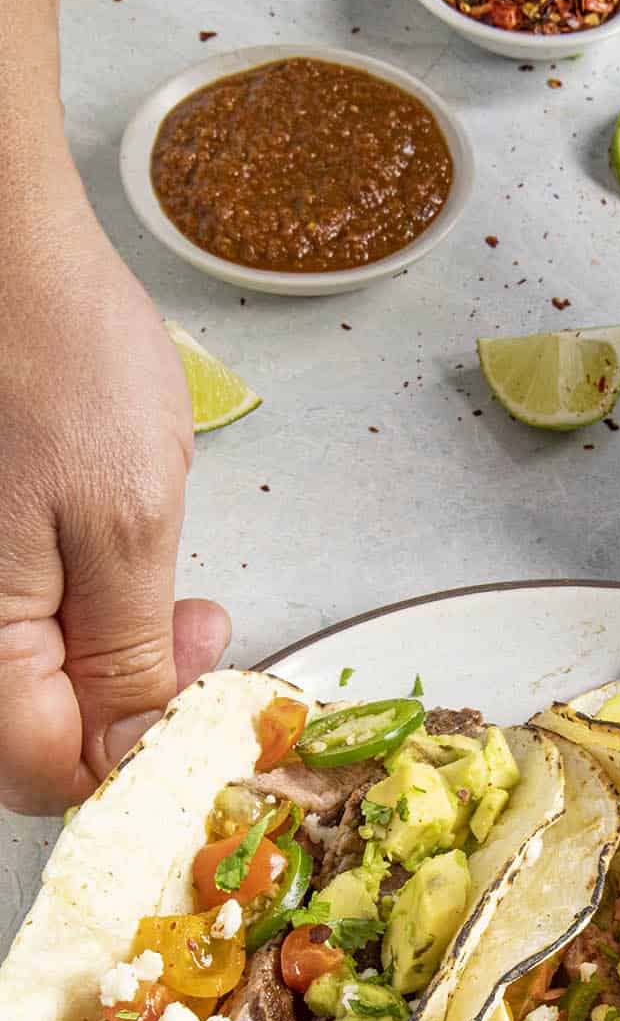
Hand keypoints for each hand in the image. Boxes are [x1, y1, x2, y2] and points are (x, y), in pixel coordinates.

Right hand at [0, 207, 229, 813]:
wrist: (0, 244)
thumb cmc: (55, 355)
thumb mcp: (127, 519)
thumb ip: (126, 654)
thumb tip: (129, 753)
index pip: (45, 775)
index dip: (135, 761)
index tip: (200, 697)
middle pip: (36, 734)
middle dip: (130, 706)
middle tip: (197, 628)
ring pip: (33, 682)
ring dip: (112, 659)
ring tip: (168, 588)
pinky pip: (19, 625)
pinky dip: (79, 616)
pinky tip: (116, 559)